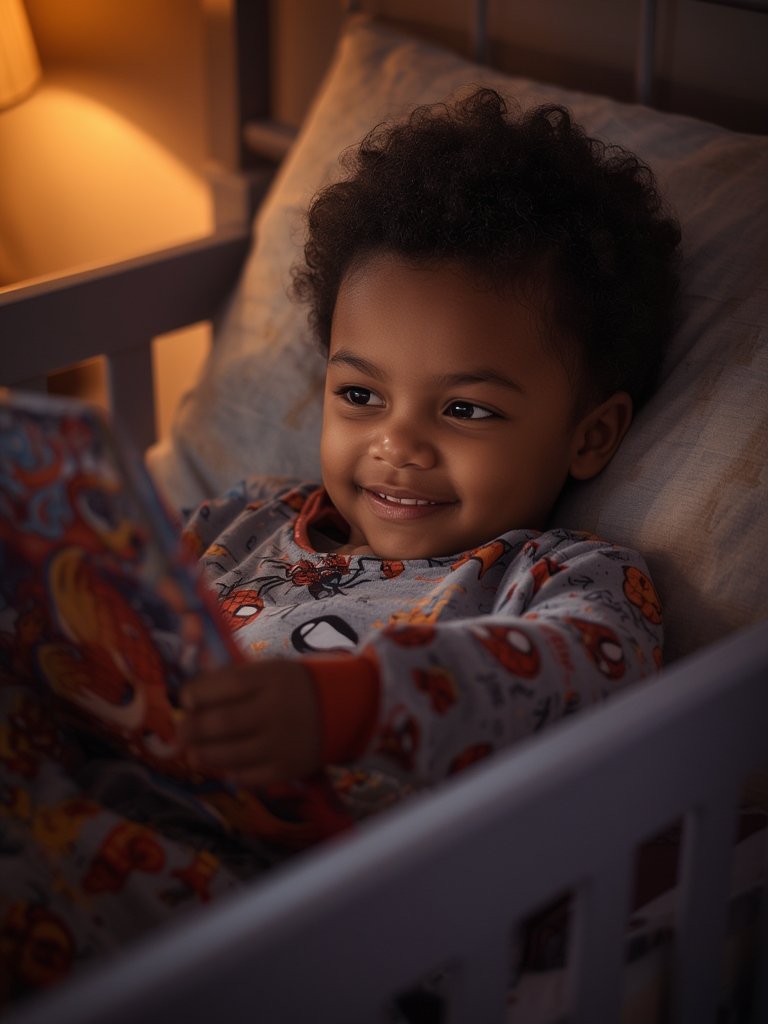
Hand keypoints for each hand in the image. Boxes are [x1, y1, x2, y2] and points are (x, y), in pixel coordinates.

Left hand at [179, 659, 321, 787]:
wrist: (343, 708)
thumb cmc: (295, 686)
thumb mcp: (269, 671)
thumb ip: (233, 680)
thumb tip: (190, 698)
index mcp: (270, 679)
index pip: (225, 685)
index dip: (197, 693)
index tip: (186, 700)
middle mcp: (274, 710)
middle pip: (221, 722)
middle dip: (192, 728)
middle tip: (180, 731)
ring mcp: (280, 742)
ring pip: (230, 754)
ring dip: (203, 755)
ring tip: (193, 753)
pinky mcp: (287, 768)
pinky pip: (249, 776)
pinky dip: (231, 773)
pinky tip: (224, 767)